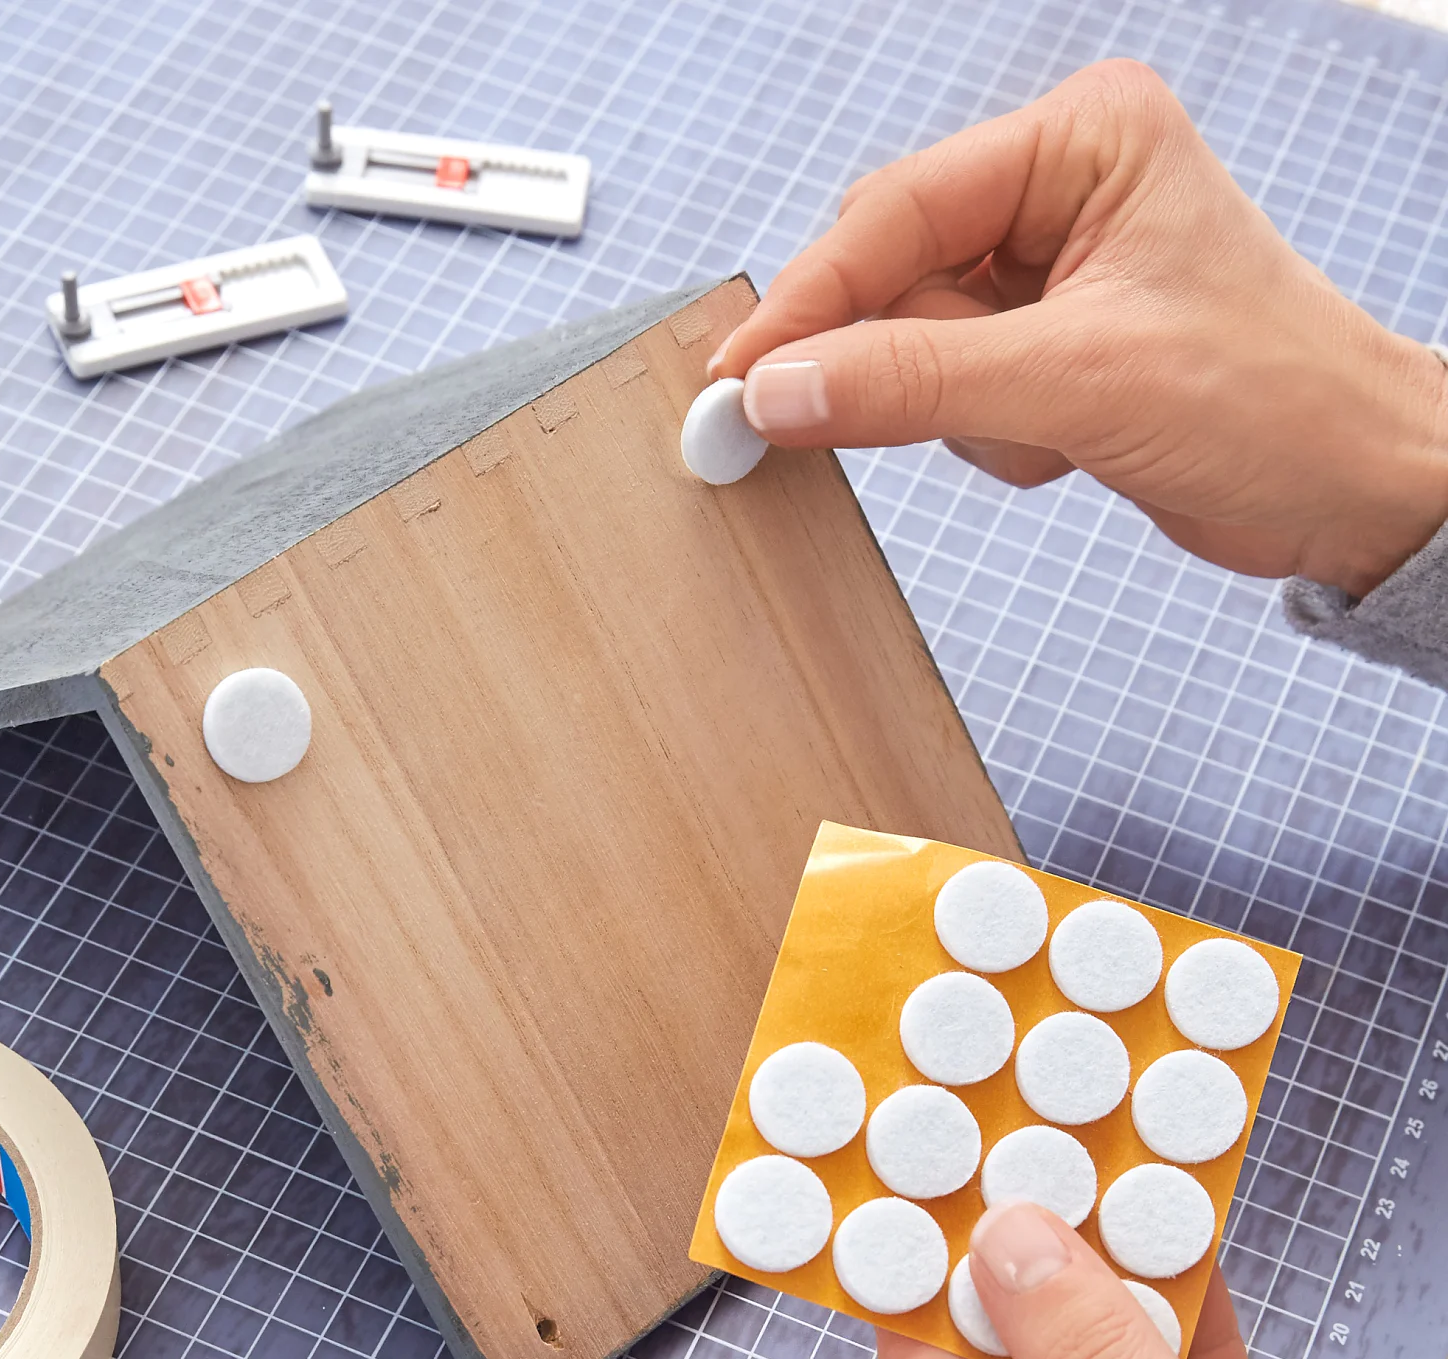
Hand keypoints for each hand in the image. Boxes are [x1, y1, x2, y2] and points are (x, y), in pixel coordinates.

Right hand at [714, 60, 1447, 597]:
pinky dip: (986, 438)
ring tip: (1053, 427)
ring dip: (957, 412)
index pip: (895, 213)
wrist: (1349, 491)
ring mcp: (1046, 271)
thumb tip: (776, 392)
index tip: (736, 380)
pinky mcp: (1041, 345)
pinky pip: (942, 393)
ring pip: (907, 345)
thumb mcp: (1075, 384)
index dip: (807, 303)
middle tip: (873, 420)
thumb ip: (910, 382)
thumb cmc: (1274, 400)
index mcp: (1082, 141)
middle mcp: (1057, 190)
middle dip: (894, 363)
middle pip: (887, 275)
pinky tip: (1062, 442)